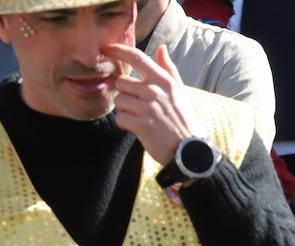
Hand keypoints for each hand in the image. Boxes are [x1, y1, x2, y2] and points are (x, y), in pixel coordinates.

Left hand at [103, 43, 198, 164]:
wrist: (189, 149)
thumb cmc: (182, 119)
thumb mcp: (179, 90)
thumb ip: (168, 68)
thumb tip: (161, 48)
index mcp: (163, 81)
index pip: (137, 58)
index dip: (118, 50)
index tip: (106, 49)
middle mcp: (154, 91)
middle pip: (121, 82)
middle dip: (125, 93)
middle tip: (138, 105)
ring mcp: (148, 108)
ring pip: (119, 100)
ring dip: (125, 110)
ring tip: (140, 118)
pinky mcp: (141, 124)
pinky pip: (120, 118)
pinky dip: (125, 124)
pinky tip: (137, 127)